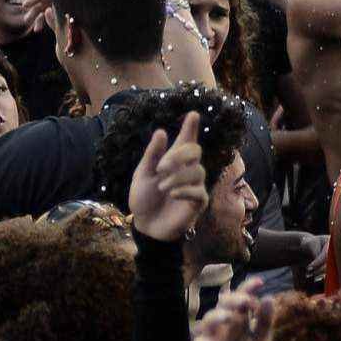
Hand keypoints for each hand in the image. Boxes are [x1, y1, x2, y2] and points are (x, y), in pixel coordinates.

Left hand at [126, 112, 210, 243]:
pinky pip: (198, 191)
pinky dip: (184, 190)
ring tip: (162, 187)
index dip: (190, 128)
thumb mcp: (142, 175)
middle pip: (195, 151)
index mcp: (173, 161)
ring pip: (197, 171)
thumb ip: (152, 155)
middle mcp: (187, 170)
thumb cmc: (143, 199)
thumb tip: (161, 131)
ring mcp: (194, 186)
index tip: (193, 114)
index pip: (186, 141)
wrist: (145, 225)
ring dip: (177, 177)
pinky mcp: (198, 203)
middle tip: (161, 166)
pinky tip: (172, 194)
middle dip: (179, 155)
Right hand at [192, 283, 273, 340]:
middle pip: (224, 304)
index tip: (260, 282)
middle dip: (233, 300)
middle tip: (246, 301)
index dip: (249, 288)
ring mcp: (211, 337)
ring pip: (208, 320)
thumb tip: (269, 298)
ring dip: (218, 317)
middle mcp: (224, 324)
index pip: (243, 299)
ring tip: (228, 317)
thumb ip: (264, 324)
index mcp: (241, 320)